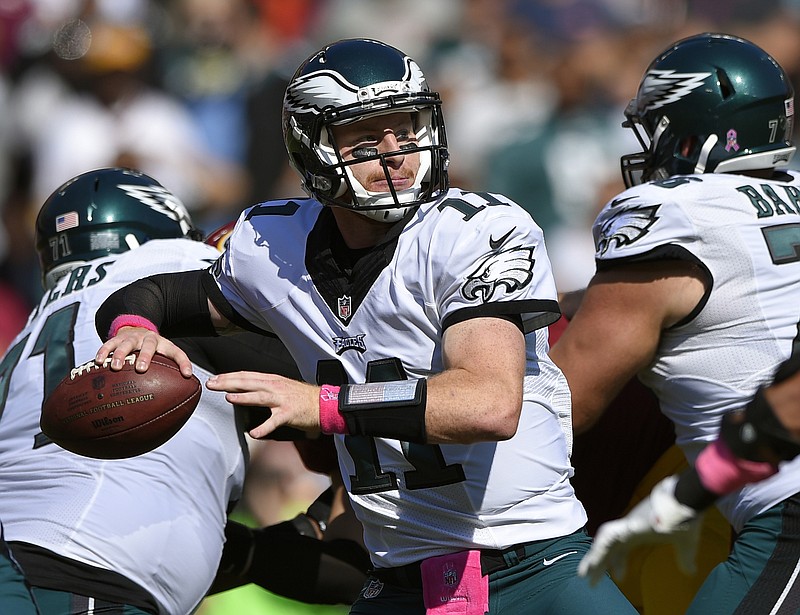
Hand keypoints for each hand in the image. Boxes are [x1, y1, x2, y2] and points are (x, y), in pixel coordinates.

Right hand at [95, 326, 192, 376]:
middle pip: (149, 345)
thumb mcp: (163, 355)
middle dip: (145, 356)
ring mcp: (133, 337)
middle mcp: (149, 339)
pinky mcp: (118, 338)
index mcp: (164, 345)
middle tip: (141, 369)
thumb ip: (171, 371)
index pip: (177, 353)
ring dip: (121, 355)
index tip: (187, 374)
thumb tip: (182, 394)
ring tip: (115, 367)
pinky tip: (99, 362)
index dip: (184, 363)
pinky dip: (104, 352)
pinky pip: (109, 344)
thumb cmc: (153, 350)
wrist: (137, 328)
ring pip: (127, 343)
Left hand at [206, 372, 319, 438]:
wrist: (324, 403)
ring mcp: (282, 400)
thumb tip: (245, 389)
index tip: (214, 378)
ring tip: (229, 397)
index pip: (246, 375)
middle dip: (228, 382)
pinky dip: (264, 428)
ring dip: (244, 397)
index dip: (229, 376)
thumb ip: (264, 387)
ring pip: (259, 396)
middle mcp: (275, 387)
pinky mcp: (289, 413)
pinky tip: (254, 433)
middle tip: (211, 384)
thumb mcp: (281, 386)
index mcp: (272, 380)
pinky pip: (274, 421)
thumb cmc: (302, 397)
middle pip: (248, 382)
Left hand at [578, 474, 701, 585]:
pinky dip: (600, 549)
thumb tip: (690, 571)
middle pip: (608, 547)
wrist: (687, 499)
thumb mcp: (685, 543)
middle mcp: (629, 528)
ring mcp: (627, 524)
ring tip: (585, 574)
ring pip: (604, 542)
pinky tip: (593, 561)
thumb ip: (684, 557)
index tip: (618, 578)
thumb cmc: (685, 518)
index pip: (622, 548)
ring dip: (594, 558)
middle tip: (589, 580)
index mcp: (639, 532)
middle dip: (599, 563)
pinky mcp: (628, 523)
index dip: (618, 562)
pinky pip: (608, 537)